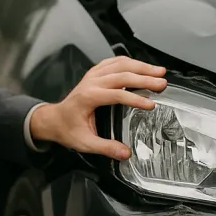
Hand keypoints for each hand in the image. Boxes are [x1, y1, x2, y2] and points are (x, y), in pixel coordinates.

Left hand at [29, 57, 167, 159]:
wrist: (53, 119)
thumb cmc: (67, 129)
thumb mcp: (84, 143)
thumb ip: (106, 148)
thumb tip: (125, 153)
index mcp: (88, 97)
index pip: (116, 94)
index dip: (135, 99)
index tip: (150, 104)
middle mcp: (91, 82)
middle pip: (122, 75)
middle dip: (144, 78)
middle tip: (162, 84)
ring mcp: (92, 76)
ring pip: (119, 64)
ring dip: (141, 66)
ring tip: (159, 72)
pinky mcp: (95, 74)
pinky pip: (114, 62)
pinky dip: (130, 62)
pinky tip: (141, 66)